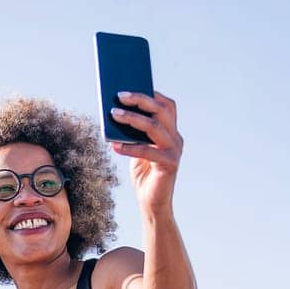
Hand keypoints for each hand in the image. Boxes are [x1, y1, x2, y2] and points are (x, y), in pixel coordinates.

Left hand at [109, 91, 182, 214]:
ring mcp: (175, 151)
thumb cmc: (143, 174)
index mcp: (171, 132)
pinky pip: (148, 151)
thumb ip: (132, 133)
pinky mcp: (170, 165)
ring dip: (132, 119)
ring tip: (113, 114)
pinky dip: (129, 147)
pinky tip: (114, 146)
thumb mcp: (137, 149)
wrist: (152, 203)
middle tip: (119, 95)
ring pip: (154, 127)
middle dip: (140, 100)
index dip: (151, 94)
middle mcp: (176, 138)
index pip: (167, 105)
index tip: (131, 86)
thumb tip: (116, 112)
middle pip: (161, 111)